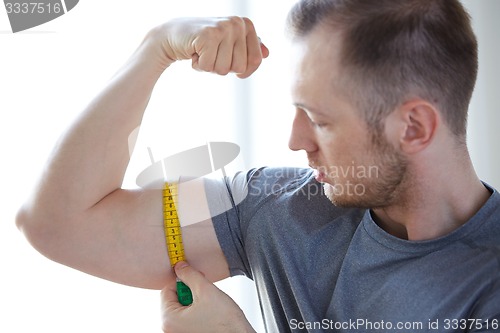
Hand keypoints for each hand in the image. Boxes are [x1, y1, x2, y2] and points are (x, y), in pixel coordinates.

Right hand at [147, 17, 268, 77]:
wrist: (173, 35)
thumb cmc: (204, 41)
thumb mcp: (229, 43)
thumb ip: (249, 46)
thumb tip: (267, 53)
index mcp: (247, 24)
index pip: (256, 61)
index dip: (243, 70)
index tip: (230, 63)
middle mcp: (237, 23)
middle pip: (240, 67)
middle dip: (223, 68)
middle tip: (211, 53)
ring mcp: (223, 28)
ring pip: (224, 69)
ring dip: (210, 67)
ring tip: (203, 52)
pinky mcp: (208, 35)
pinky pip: (209, 67)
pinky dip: (199, 66)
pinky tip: (194, 52)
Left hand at [161, 262, 255, 332]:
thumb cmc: (225, 322)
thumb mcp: (205, 290)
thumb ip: (190, 275)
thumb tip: (180, 267)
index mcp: (169, 320)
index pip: (166, 290)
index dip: (183, 281)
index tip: (195, 280)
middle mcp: (170, 330)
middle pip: (174, 299)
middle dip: (190, 292)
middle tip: (205, 293)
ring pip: (182, 308)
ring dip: (195, 301)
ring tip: (209, 305)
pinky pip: (187, 317)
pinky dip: (197, 311)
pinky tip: (209, 312)